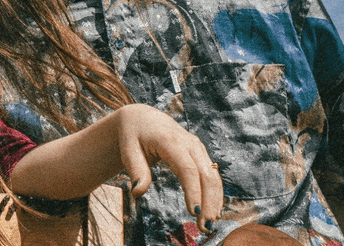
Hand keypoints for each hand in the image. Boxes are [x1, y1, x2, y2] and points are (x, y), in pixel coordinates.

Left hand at [113, 103, 222, 230]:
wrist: (142, 118)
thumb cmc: (133, 135)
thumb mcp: (128, 150)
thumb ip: (136, 170)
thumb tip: (137, 193)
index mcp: (170, 140)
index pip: (187, 169)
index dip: (193, 191)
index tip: (194, 212)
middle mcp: (189, 143)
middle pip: (206, 174)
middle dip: (209, 201)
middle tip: (204, 226)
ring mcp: (197, 148)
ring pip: (213, 176)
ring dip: (214, 200)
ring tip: (208, 224)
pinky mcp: (200, 154)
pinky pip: (211, 175)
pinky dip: (214, 193)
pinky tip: (212, 211)